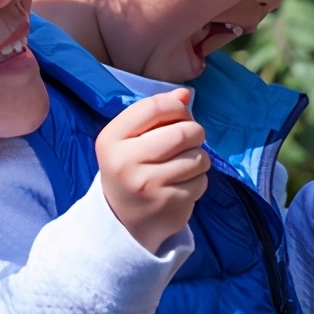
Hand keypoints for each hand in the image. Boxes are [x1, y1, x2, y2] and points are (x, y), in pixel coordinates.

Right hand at [96, 89, 209, 253]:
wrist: (123, 220)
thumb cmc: (130, 168)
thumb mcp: (130, 138)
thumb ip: (155, 112)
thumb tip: (185, 93)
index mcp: (111, 139)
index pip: (153, 107)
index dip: (176, 106)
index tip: (181, 113)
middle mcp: (126, 162)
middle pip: (182, 132)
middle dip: (195, 132)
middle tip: (191, 138)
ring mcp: (149, 186)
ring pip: (198, 157)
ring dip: (200, 157)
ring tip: (185, 163)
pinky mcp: (169, 204)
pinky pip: (202, 181)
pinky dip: (198, 179)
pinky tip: (182, 184)